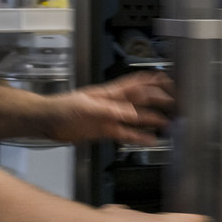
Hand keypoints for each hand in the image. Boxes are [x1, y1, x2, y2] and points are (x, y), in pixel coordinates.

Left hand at [43, 72, 173, 144]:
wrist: (47, 121)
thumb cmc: (62, 107)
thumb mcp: (87, 107)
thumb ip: (111, 111)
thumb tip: (132, 114)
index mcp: (109, 93)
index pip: (137, 84)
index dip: (153, 82)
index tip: (169, 81)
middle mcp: (113, 104)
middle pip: (141, 101)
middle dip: (159, 101)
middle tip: (175, 104)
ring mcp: (110, 117)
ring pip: (136, 118)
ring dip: (151, 120)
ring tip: (167, 124)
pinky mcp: (105, 130)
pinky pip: (126, 134)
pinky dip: (138, 137)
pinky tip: (149, 140)